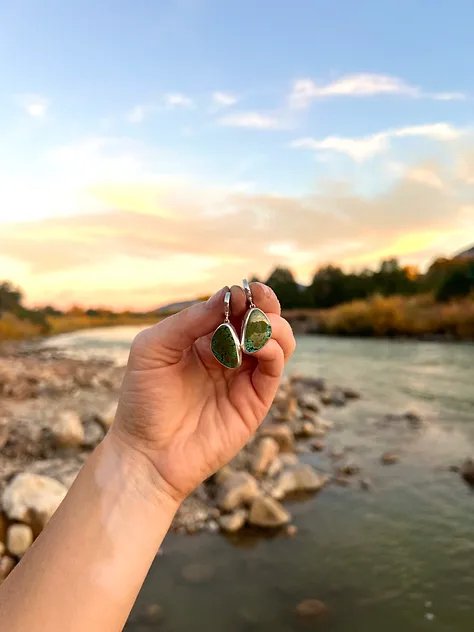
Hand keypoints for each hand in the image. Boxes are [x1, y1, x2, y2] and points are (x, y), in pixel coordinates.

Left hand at [111, 283, 294, 503]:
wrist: (147, 453)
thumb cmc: (142, 400)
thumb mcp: (153, 348)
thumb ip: (188, 320)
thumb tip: (227, 296)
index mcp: (203, 339)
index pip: (233, 308)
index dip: (243, 295)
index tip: (242, 290)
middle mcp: (228, 355)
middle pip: (262, 320)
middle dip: (266, 304)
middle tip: (259, 299)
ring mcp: (243, 378)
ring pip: (278, 341)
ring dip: (274, 325)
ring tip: (256, 326)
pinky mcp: (255, 400)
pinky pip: (274, 367)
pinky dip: (272, 349)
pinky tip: (255, 345)